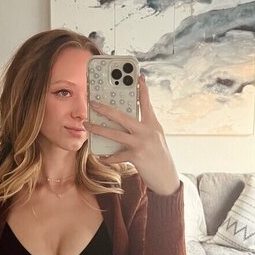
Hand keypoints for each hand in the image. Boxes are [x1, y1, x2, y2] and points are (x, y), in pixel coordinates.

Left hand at [84, 75, 179, 195]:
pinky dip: (107, 157)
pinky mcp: (137, 156)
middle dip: (106, 109)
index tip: (138, 77)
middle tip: (93, 103)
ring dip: (98, 129)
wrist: (167, 177)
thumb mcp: (155, 138)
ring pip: (115, 134)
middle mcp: (148, 131)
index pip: (147, 103)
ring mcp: (142, 143)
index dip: (142, 89)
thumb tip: (123, 122)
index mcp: (153, 124)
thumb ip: (143, 128)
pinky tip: (101, 156)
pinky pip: (117, 155)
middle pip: (123, 116)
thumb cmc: (159, 156)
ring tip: (87, 125)